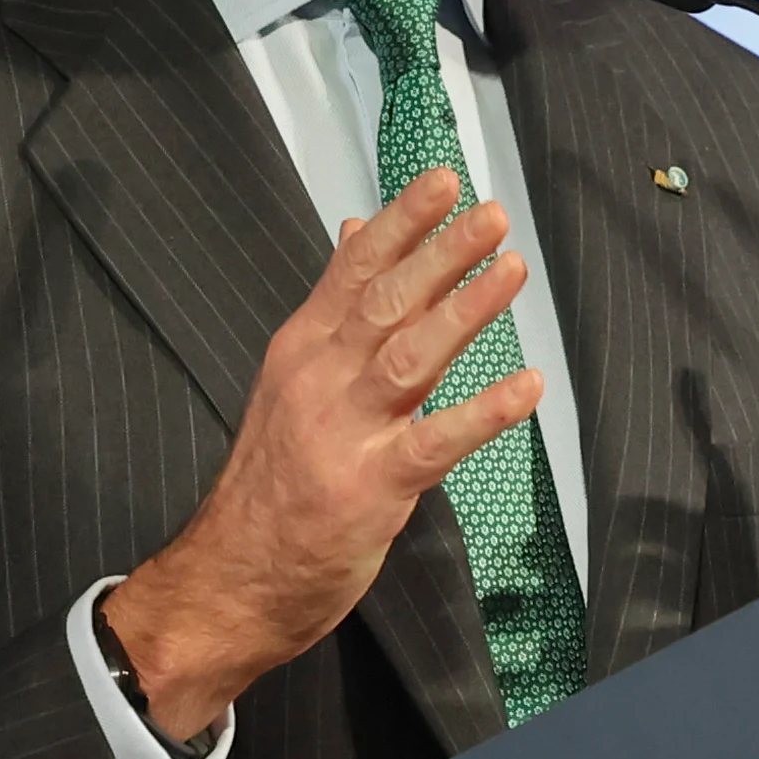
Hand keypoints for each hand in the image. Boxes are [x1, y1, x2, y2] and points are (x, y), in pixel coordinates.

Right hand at [105, 167, 541, 737]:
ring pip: (409, 356)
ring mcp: (344, 432)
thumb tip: (356, 229)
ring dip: (465, 310)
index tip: (442, 179)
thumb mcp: (292, 382)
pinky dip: (482, 413)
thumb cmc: (271, 483)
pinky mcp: (371, 487)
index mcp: (301, 350)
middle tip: (492, 214)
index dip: (400, 222)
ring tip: (513, 271)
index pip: (353, 269)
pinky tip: (528, 388)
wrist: (230, 579)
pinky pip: (435, 441)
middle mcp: (319, 379)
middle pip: (386, 302)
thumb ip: (335, 311)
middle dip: (441, 253)